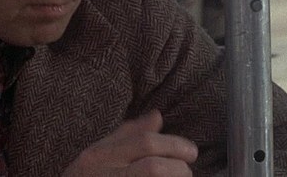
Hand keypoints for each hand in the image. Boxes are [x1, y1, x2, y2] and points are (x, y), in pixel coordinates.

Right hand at [62, 109, 197, 175]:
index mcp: (97, 158)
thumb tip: (157, 116)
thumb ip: (126, 136)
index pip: (144, 143)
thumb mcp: (96, 157)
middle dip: (178, 169)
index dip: (174, 145)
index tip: (191, 152)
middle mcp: (104, 176)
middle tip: (186, 172)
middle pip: (154, 168)